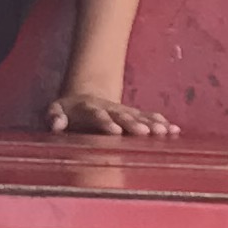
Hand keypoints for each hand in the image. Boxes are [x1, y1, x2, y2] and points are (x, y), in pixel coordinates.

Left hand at [47, 85, 178, 136]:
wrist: (86, 95)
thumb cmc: (68, 110)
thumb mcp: (56, 110)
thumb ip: (54, 116)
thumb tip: (55, 125)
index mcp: (89, 109)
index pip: (98, 116)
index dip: (106, 123)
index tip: (115, 131)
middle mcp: (109, 109)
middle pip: (122, 116)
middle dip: (133, 124)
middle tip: (145, 132)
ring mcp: (123, 111)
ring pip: (139, 116)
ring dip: (151, 124)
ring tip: (165, 132)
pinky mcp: (133, 114)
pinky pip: (148, 117)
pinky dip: (161, 123)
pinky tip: (174, 130)